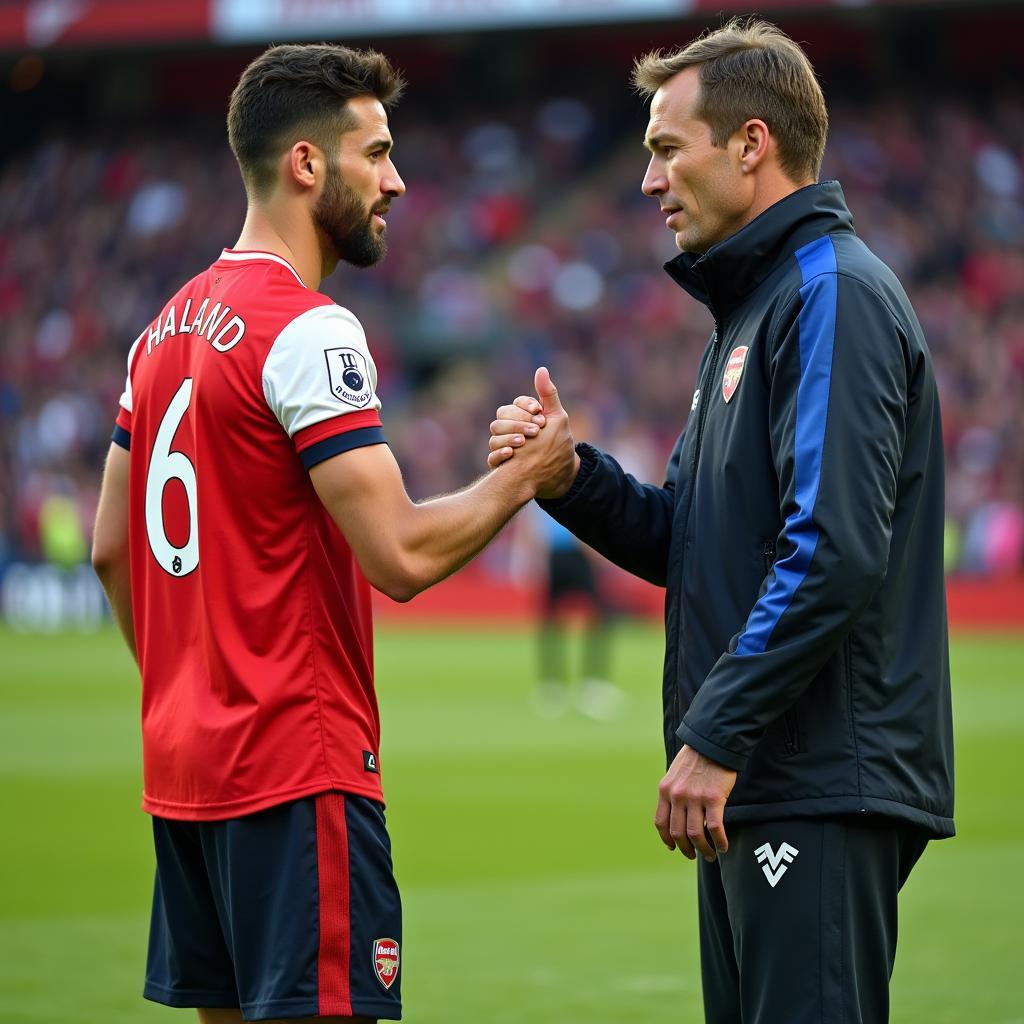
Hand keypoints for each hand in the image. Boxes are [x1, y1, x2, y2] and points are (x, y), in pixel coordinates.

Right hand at [488, 367, 578, 499]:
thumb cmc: (558, 444)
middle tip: (536, 430)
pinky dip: (500, 453)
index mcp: (522, 416)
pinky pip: (492, 457)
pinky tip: (513, 453)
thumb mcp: (557, 418)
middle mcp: (510, 429)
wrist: (559, 474)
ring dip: (510, 435)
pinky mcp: (501, 464)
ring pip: (495, 434)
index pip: (515, 404)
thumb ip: (548, 394)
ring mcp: (504, 445)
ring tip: (524, 441)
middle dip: (519, 421)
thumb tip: (541, 369)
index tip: (539, 411)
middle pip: (502, 416)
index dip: (525, 406)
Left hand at [654, 745, 735, 861]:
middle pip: (677, 833)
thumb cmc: (696, 759)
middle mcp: (677, 796)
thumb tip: (677, 815)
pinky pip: (715, 828)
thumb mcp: (675, 774)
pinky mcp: (714, 798)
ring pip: (695, 834)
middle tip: (694, 855)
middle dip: (686, 849)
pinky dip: (719, 841)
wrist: (713, 743)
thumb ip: (673, 793)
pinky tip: (723, 846)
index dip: (667, 839)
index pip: (661, 822)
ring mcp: (695, 798)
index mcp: (665, 790)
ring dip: (703, 850)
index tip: (673, 847)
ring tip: (710, 855)